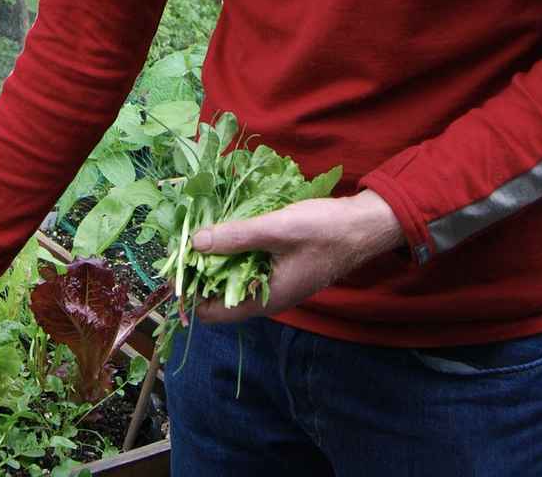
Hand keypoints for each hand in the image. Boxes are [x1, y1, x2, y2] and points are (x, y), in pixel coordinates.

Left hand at [192, 189, 403, 322]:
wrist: (364, 227)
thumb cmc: (323, 230)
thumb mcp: (276, 229)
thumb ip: (236, 237)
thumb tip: (195, 242)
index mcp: (265, 299)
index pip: (212, 314)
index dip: (191, 291)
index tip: (178, 263)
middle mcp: (267, 297)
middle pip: (219, 295)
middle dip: (200, 270)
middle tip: (185, 239)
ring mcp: (274, 283)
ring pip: (232, 278)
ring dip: (217, 257)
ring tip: (202, 229)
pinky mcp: (280, 268)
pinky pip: (248, 265)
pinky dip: (235, 250)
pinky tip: (229, 227)